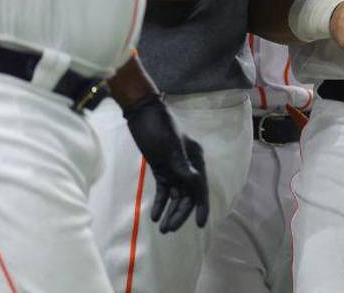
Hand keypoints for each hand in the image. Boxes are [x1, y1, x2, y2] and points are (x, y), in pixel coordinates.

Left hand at [123, 94, 209, 232]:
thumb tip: (194, 182)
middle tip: (169, 229)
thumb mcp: (170, 146)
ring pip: (175, 196)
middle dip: (180, 213)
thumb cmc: (159, 126)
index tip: (201, 224)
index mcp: (195, 159)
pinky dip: (160, 203)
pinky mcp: (161, 169)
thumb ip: (181, 165)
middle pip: (187, 195)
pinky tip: (154, 216)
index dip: (201, 207)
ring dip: (170, 212)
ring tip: (162, 228)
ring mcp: (174, 168)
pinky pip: (163, 190)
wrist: (142, 113)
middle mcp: (188, 165)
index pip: (200, 187)